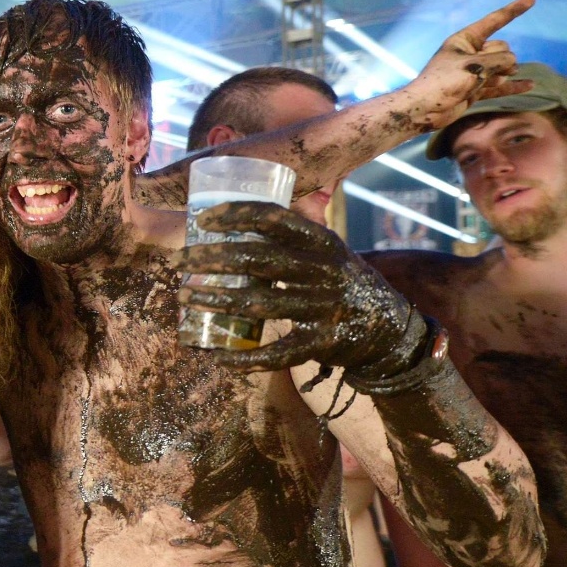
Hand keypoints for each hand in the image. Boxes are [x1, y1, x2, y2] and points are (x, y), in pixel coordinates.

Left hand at [179, 201, 423, 374]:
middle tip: (177, 261)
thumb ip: (300, 231)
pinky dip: (247, 358)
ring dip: (218, 299)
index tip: (202, 220)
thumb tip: (258, 207)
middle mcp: (325, 272)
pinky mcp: (324, 343)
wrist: (390, 330)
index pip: (276, 219)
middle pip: (259, 260)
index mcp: (324, 242)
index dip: (236, 215)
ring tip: (185, 296)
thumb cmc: (344, 282)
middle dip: (212, 258)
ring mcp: (325, 309)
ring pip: (261, 303)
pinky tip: (219, 358)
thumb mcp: (330, 251)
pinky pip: (278, 352)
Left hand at [402, 0, 535, 127]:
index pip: (494, 21)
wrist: (424, 110)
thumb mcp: (474, 66)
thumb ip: (499, 61)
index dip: (514, 10)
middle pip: (502, 48)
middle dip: (502, 59)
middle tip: (483, 71)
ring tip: (484, 83)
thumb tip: (513, 66)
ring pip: (502, 67)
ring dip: (502, 75)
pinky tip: (530, 85)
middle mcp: (470, 53)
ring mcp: (474, 71)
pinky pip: (500, 86)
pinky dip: (513, 86)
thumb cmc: (443, 82)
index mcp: (464, 39)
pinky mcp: (476, 89)